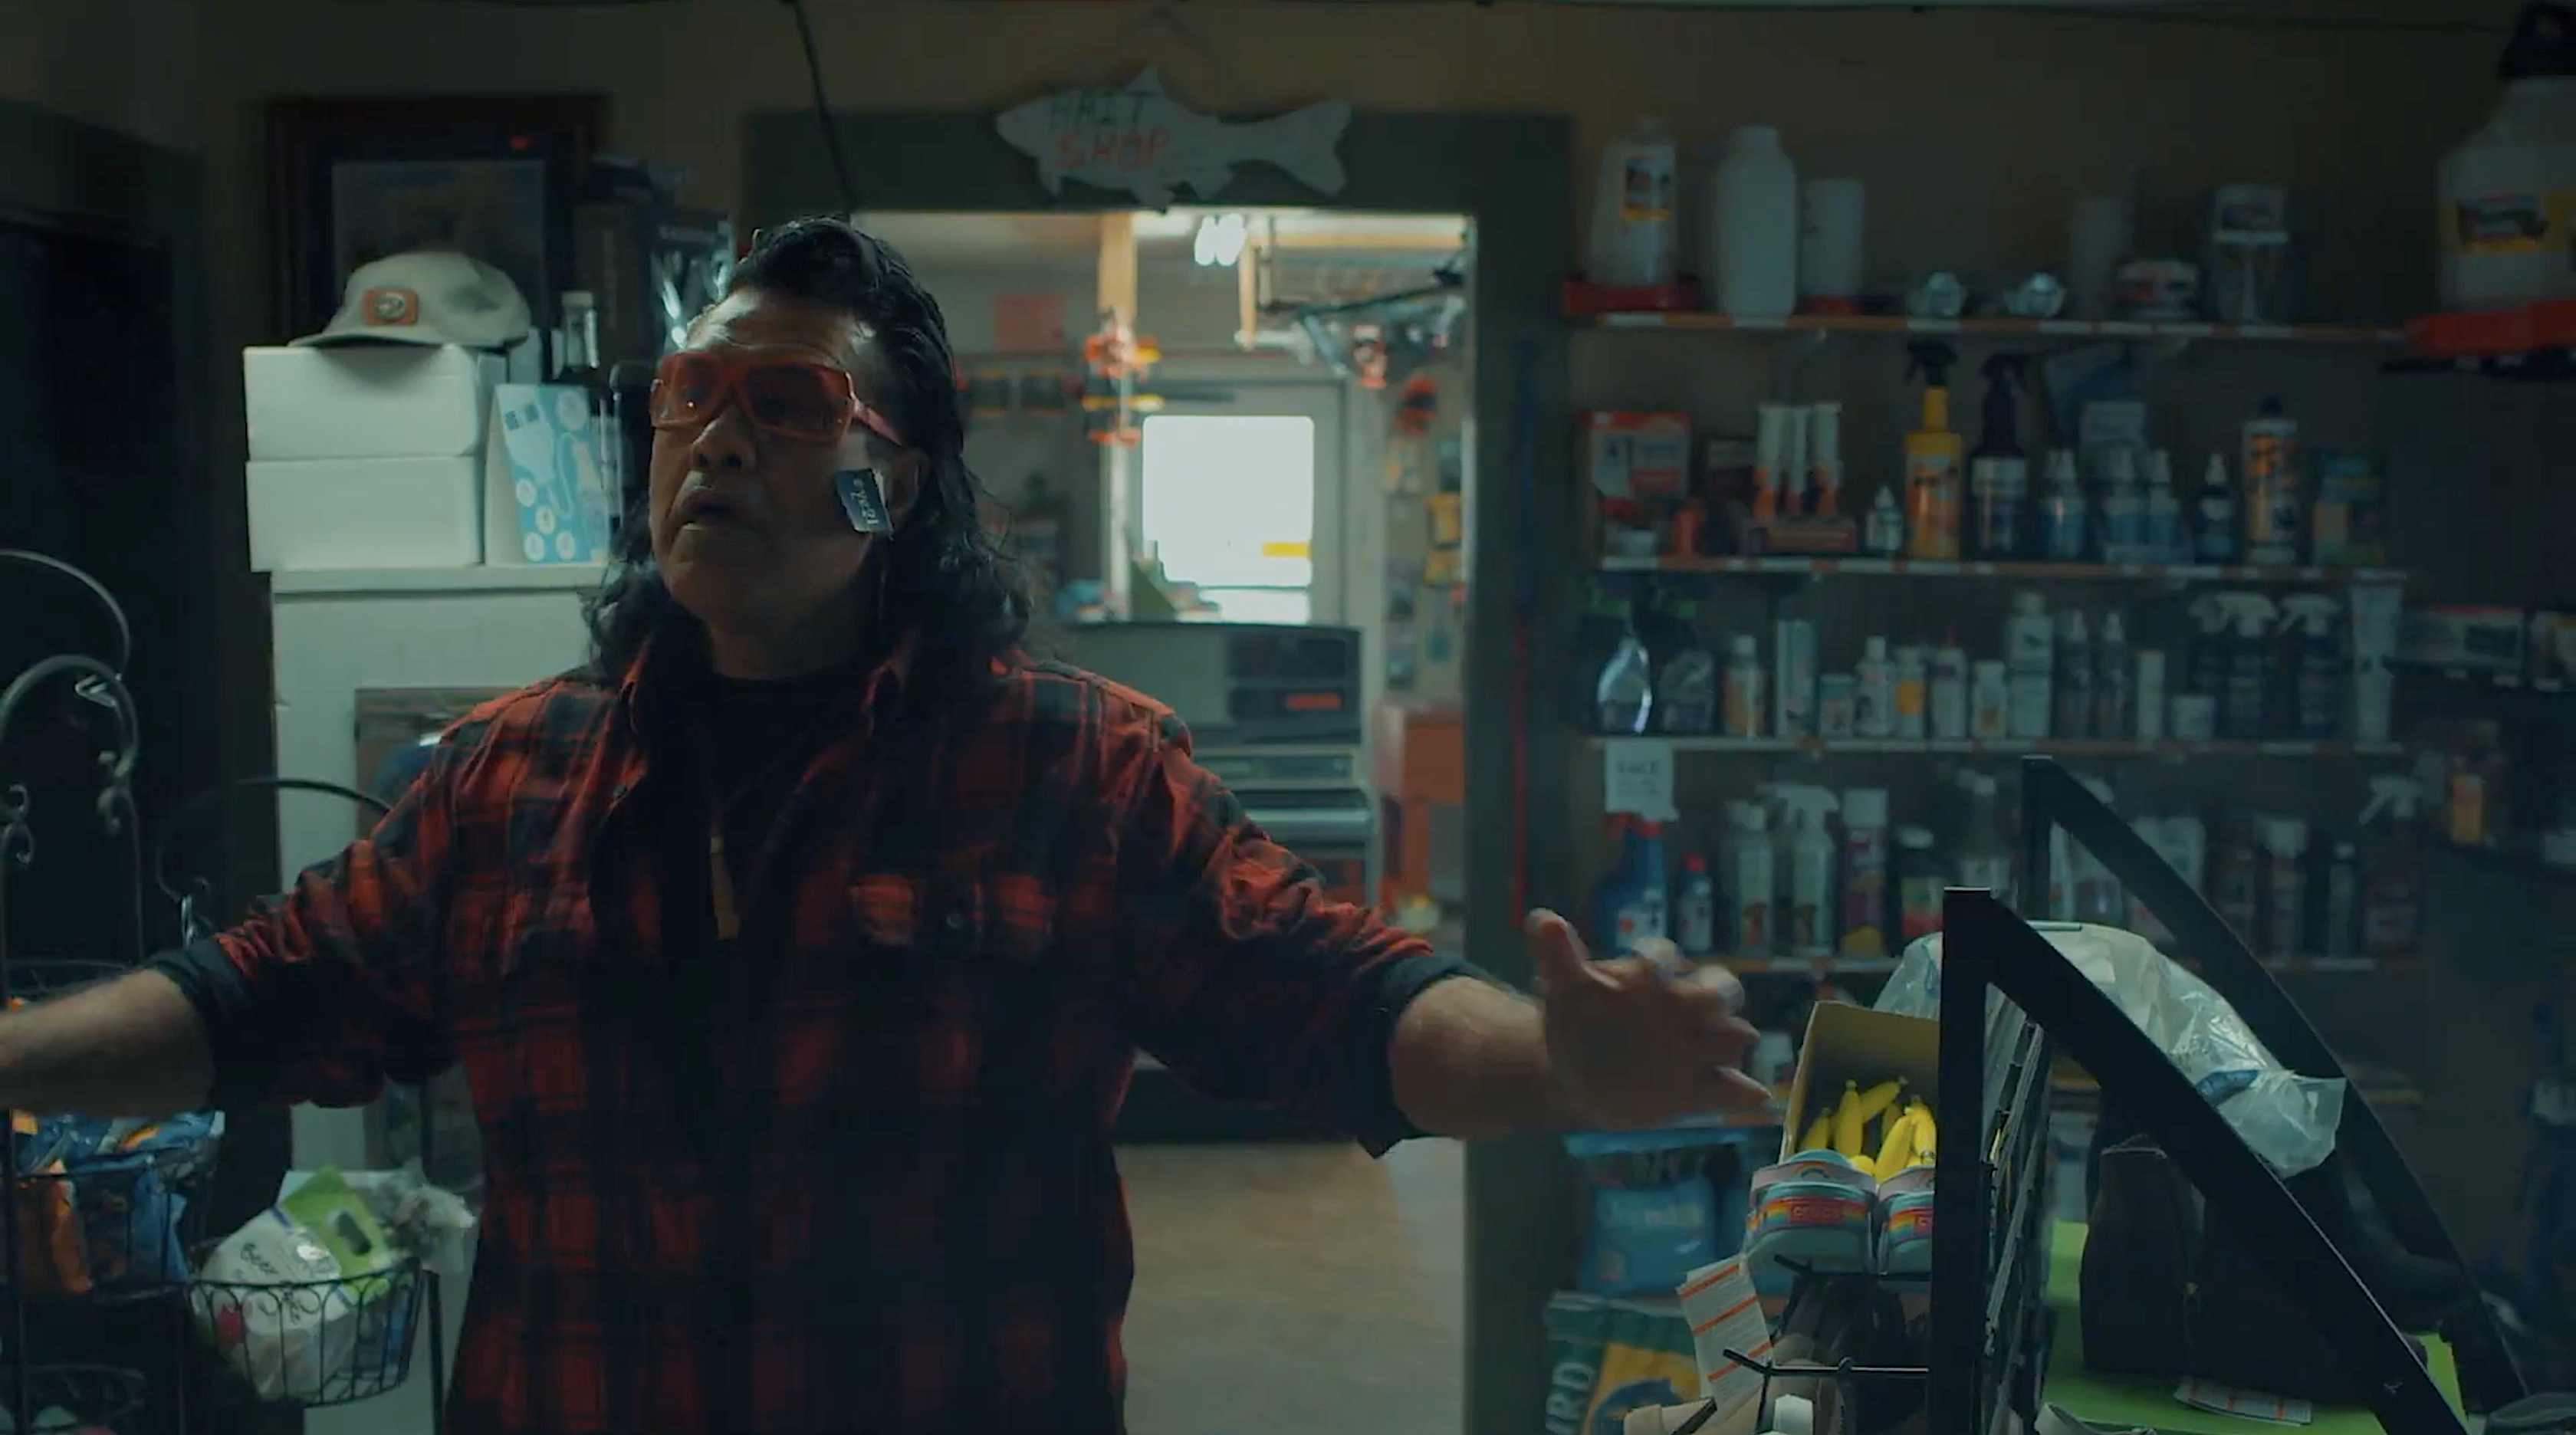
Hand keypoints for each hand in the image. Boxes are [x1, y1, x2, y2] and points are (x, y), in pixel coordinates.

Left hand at [1528, 908, 1768, 1129]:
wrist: (1578, 1075)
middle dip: (1715, 996)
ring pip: (1730, 1036)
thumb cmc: (1579, 1021)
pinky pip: (1729, 1088)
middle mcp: (1683, 1004)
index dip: (1660, 961)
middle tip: (1709, 1005)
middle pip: (1717, 990)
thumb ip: (1557, 956)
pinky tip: (1756, 1097)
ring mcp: (1696, 1046)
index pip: (1663, 958)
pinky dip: (1743, 1092)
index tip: (1648, 969)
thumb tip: (1543, 918)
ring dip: (1732, 1039)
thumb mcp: (1564, 990)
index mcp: (1651, 974)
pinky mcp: (1700, 1087)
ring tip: (1732, 1047)